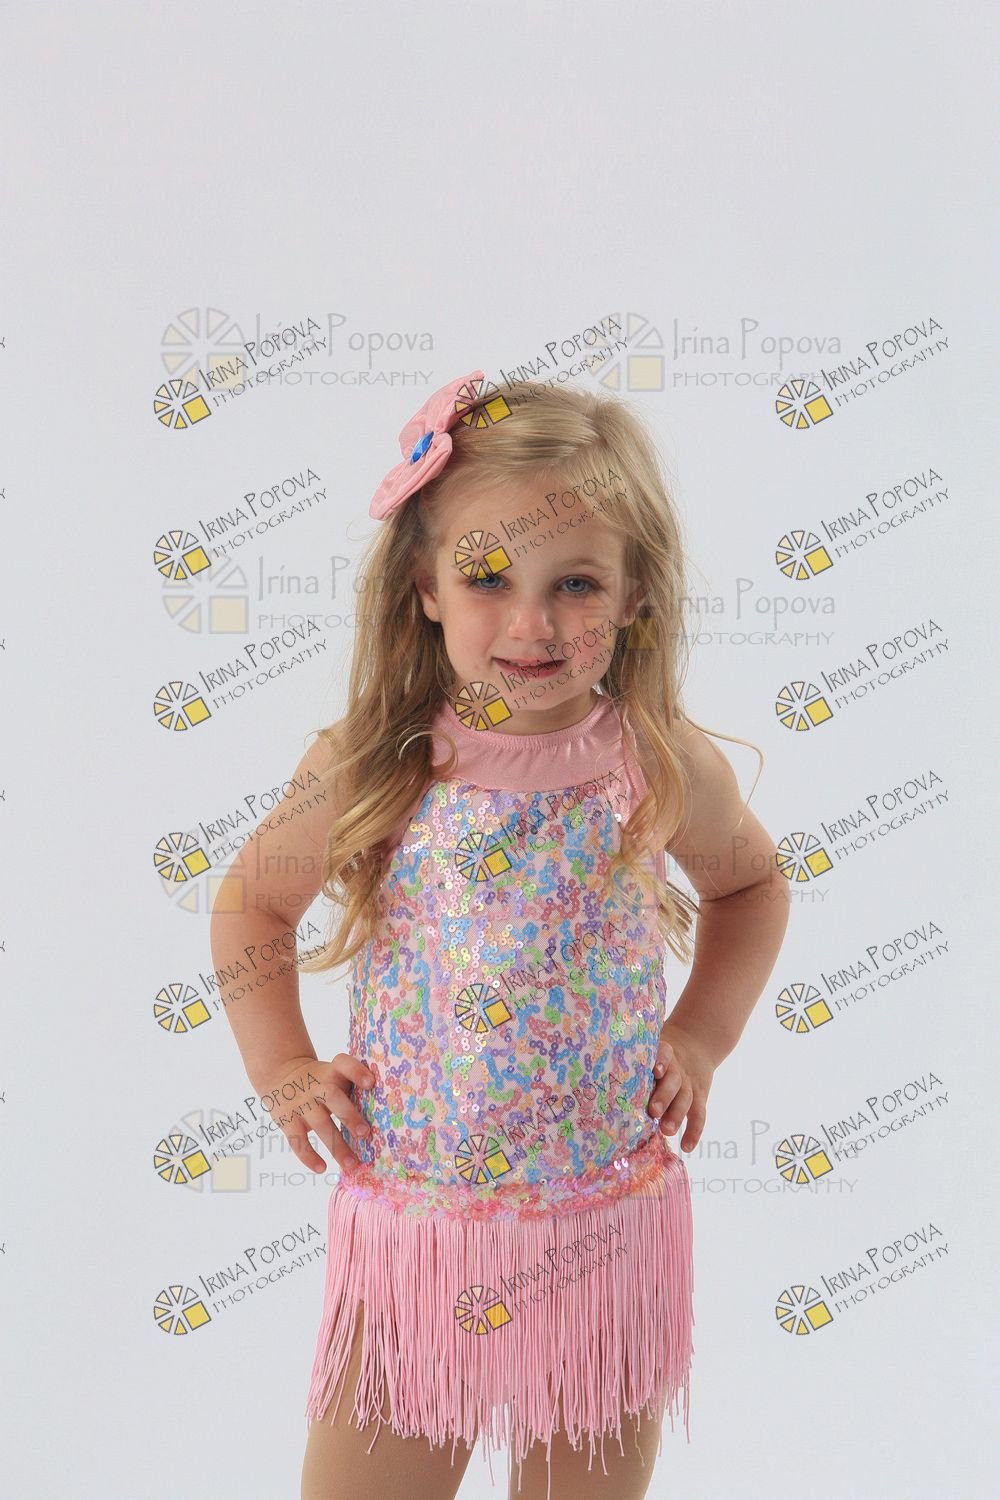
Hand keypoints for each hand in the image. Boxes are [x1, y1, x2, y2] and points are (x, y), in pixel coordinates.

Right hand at [256, 1053, 375, 1172]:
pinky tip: (322, 1168)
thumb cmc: (321, 1080)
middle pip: (333, 1097)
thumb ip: (352, 1087)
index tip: (371, 1084)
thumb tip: (385, 1114)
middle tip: (365, 1133)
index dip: (357, 1072)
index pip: (344, 1064)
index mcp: (332, 1071)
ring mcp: (300, 1103)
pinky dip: (308, 1156)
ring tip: (352, 1164)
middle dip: (349, 1116)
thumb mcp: (333, 1074)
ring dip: (337, 1146)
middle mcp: (316, 1085)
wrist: (281, 1075)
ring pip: (320, 1124)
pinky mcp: (287, 1121)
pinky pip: (297, 1140)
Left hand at [646, 1022, 714, 1152]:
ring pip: (686, 1098)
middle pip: (674, 1080)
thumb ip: (635, 1063)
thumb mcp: (651, 1052)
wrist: (695, 1048)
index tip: (655, 1071)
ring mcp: (689, 1084)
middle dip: (664, 1096)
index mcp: (665, 1054)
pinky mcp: (699, 1098)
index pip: (665, 1054)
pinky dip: (694, 1132)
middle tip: (653, 1111)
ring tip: (666, 1131)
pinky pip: (699, 1115)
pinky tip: (686, 1146)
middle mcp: (678, 1069)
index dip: (661, 1061)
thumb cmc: (659, 1057)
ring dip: (676, 1115)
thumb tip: (602, 1079)